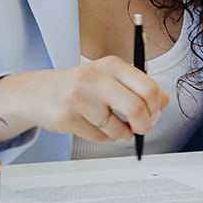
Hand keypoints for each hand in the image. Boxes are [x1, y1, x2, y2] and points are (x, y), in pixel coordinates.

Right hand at [0, 56, 169, 147]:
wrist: (38, 92)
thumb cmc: (81, 84)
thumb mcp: (111, 76)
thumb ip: (139, 86)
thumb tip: (164, 101)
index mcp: (111, 64)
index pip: (148, 87)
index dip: (156, 106)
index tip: (153, 112)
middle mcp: (93, 78)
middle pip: (136, 109)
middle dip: (144, 125)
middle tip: (142, 128)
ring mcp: (77, 99)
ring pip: (118, 129)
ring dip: (123, 134)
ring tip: (114, 127)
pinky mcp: (66, 119)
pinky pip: (101, 138)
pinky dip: (105, 138)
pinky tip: (96, 127)